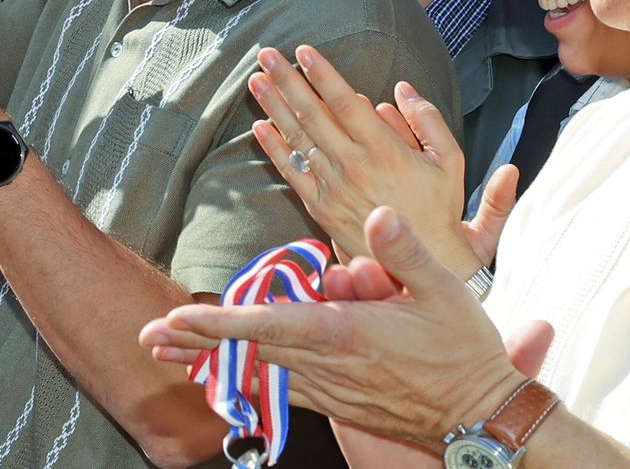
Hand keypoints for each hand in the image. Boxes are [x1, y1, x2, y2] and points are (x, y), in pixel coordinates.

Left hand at [139, 207, 526, 449]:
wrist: (481, 415)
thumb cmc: (465, 351)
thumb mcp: (444, 290)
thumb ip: (405, 250)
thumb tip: (377, 214)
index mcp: (346, 333)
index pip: (269, 325)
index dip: (219, 323)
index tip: (177, 318)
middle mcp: (328, 365)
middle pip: (246, 351)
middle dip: (195, 341)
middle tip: (148, 335)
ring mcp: (329, 389)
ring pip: (256, 372)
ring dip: (210, 361)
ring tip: (167, 350)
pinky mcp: (336, 403)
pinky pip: (279, 390)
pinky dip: (244, 378)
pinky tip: (219, 375)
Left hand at [249, 46, 487, 274]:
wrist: (420, 263)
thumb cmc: (437, 209)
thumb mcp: (450, 161)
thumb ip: (427, 120)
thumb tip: (401, 88)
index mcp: (385, 150)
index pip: (345, 102)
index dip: (323, 74)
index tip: (304, 50)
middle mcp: (354, 166)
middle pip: (313, 114)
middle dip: (287, 81)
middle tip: (267, 54)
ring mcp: (333, 187)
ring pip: (298, 139)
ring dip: (274, 107)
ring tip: (255, 81)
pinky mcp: (320, 207)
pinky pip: (292, 173)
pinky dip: (274, 148)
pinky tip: (259, 127)